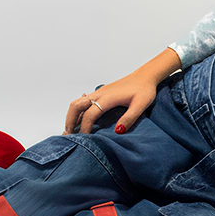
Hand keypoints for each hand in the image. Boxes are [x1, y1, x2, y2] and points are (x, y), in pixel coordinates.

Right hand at [64, 48, 180, 134]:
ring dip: (72, 115)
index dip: (85, 128)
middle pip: (76, 106)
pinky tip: (80, 119)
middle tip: (68, 134)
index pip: (89, 115)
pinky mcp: (101, 92)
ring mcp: (99, 92)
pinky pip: (83, 101)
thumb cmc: (145, 90)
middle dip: (69, 120)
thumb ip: (129, 118)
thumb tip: (118, 131)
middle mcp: (100, 94)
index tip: (85, 139)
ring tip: (71, 129)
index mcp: (108, 98)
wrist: (146, 76)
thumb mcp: (141, 105)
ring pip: (77, 102)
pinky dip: (78, 111)